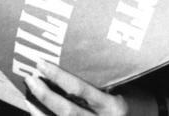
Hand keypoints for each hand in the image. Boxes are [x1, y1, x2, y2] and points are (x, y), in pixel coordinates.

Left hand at [24, 61, 157, 115]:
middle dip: (45, 95)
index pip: (79, 89)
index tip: (41, 63)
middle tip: (30, 78)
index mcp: (112, 106)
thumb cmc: (140, 99)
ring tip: (28, 98)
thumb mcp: (124, 86)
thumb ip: (102, 79)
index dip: (58, 76)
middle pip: (66, 111)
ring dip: (41, 113)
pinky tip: (38, 113)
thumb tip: (73, 59)